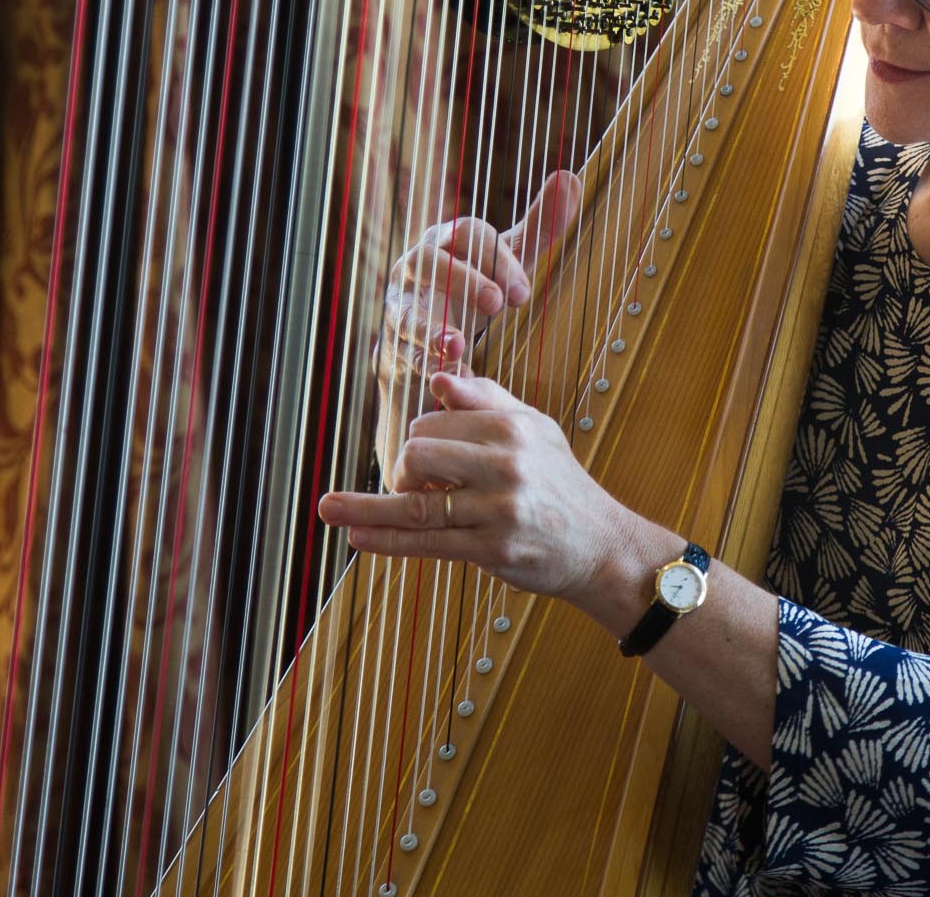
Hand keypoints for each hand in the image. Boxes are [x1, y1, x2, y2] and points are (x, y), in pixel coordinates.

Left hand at [320, 372, 632, 602]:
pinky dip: (386, 539)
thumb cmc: (561, 482)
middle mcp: (505, 464)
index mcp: (511, 427)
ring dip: (365, 507)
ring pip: (417, 504)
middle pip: (419, 454)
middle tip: (408, 484)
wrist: (601, 544)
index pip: (434, 421)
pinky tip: (357, 535)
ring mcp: (499, 509)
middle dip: (401, 468)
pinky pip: (427, 543)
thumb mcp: (536, 429)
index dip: (416, 438)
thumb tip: (439, 378)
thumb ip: (488, 399)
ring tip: (327, 508)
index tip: (421, 459)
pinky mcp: (493, 550)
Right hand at [375, 169, 580, 381]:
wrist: (429, 330)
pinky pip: (403, 350)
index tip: (524, 293)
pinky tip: (448, 370)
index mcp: (445, 240)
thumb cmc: (473, 283)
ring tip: (458, 344)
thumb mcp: (506, 258)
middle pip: (428, 261)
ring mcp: (400, 305)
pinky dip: (424, 360)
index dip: (497, 259)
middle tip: (496, 303)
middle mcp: (415, 267)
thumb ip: (539, 225)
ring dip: (431, 328)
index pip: (467, 233)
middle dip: (462, 279)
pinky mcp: (395, 342)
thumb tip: (569, 176)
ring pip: (406, 310)